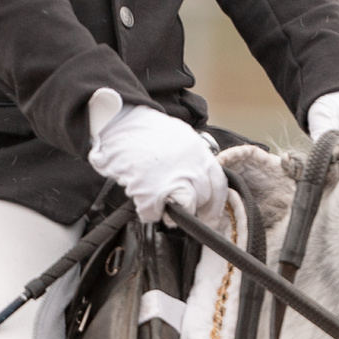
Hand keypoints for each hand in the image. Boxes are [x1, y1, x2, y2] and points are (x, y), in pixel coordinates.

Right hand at [88, 103, 227, 224]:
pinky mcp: (150, 191)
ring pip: (184, 209)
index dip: (215, 205)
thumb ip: (194, 159)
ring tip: (161, 205)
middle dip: (193, 207)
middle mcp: (191, 167)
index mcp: (200, 152)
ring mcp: (172, 180)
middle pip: (202, 199)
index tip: (209, 215)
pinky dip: (148, 212)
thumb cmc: (146, 130)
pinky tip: (143, 201)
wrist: (119, 123)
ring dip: (173, 212)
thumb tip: (198, 182)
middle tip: (181, 209)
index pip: (219, 185)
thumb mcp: (181, 137)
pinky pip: (154, 213)